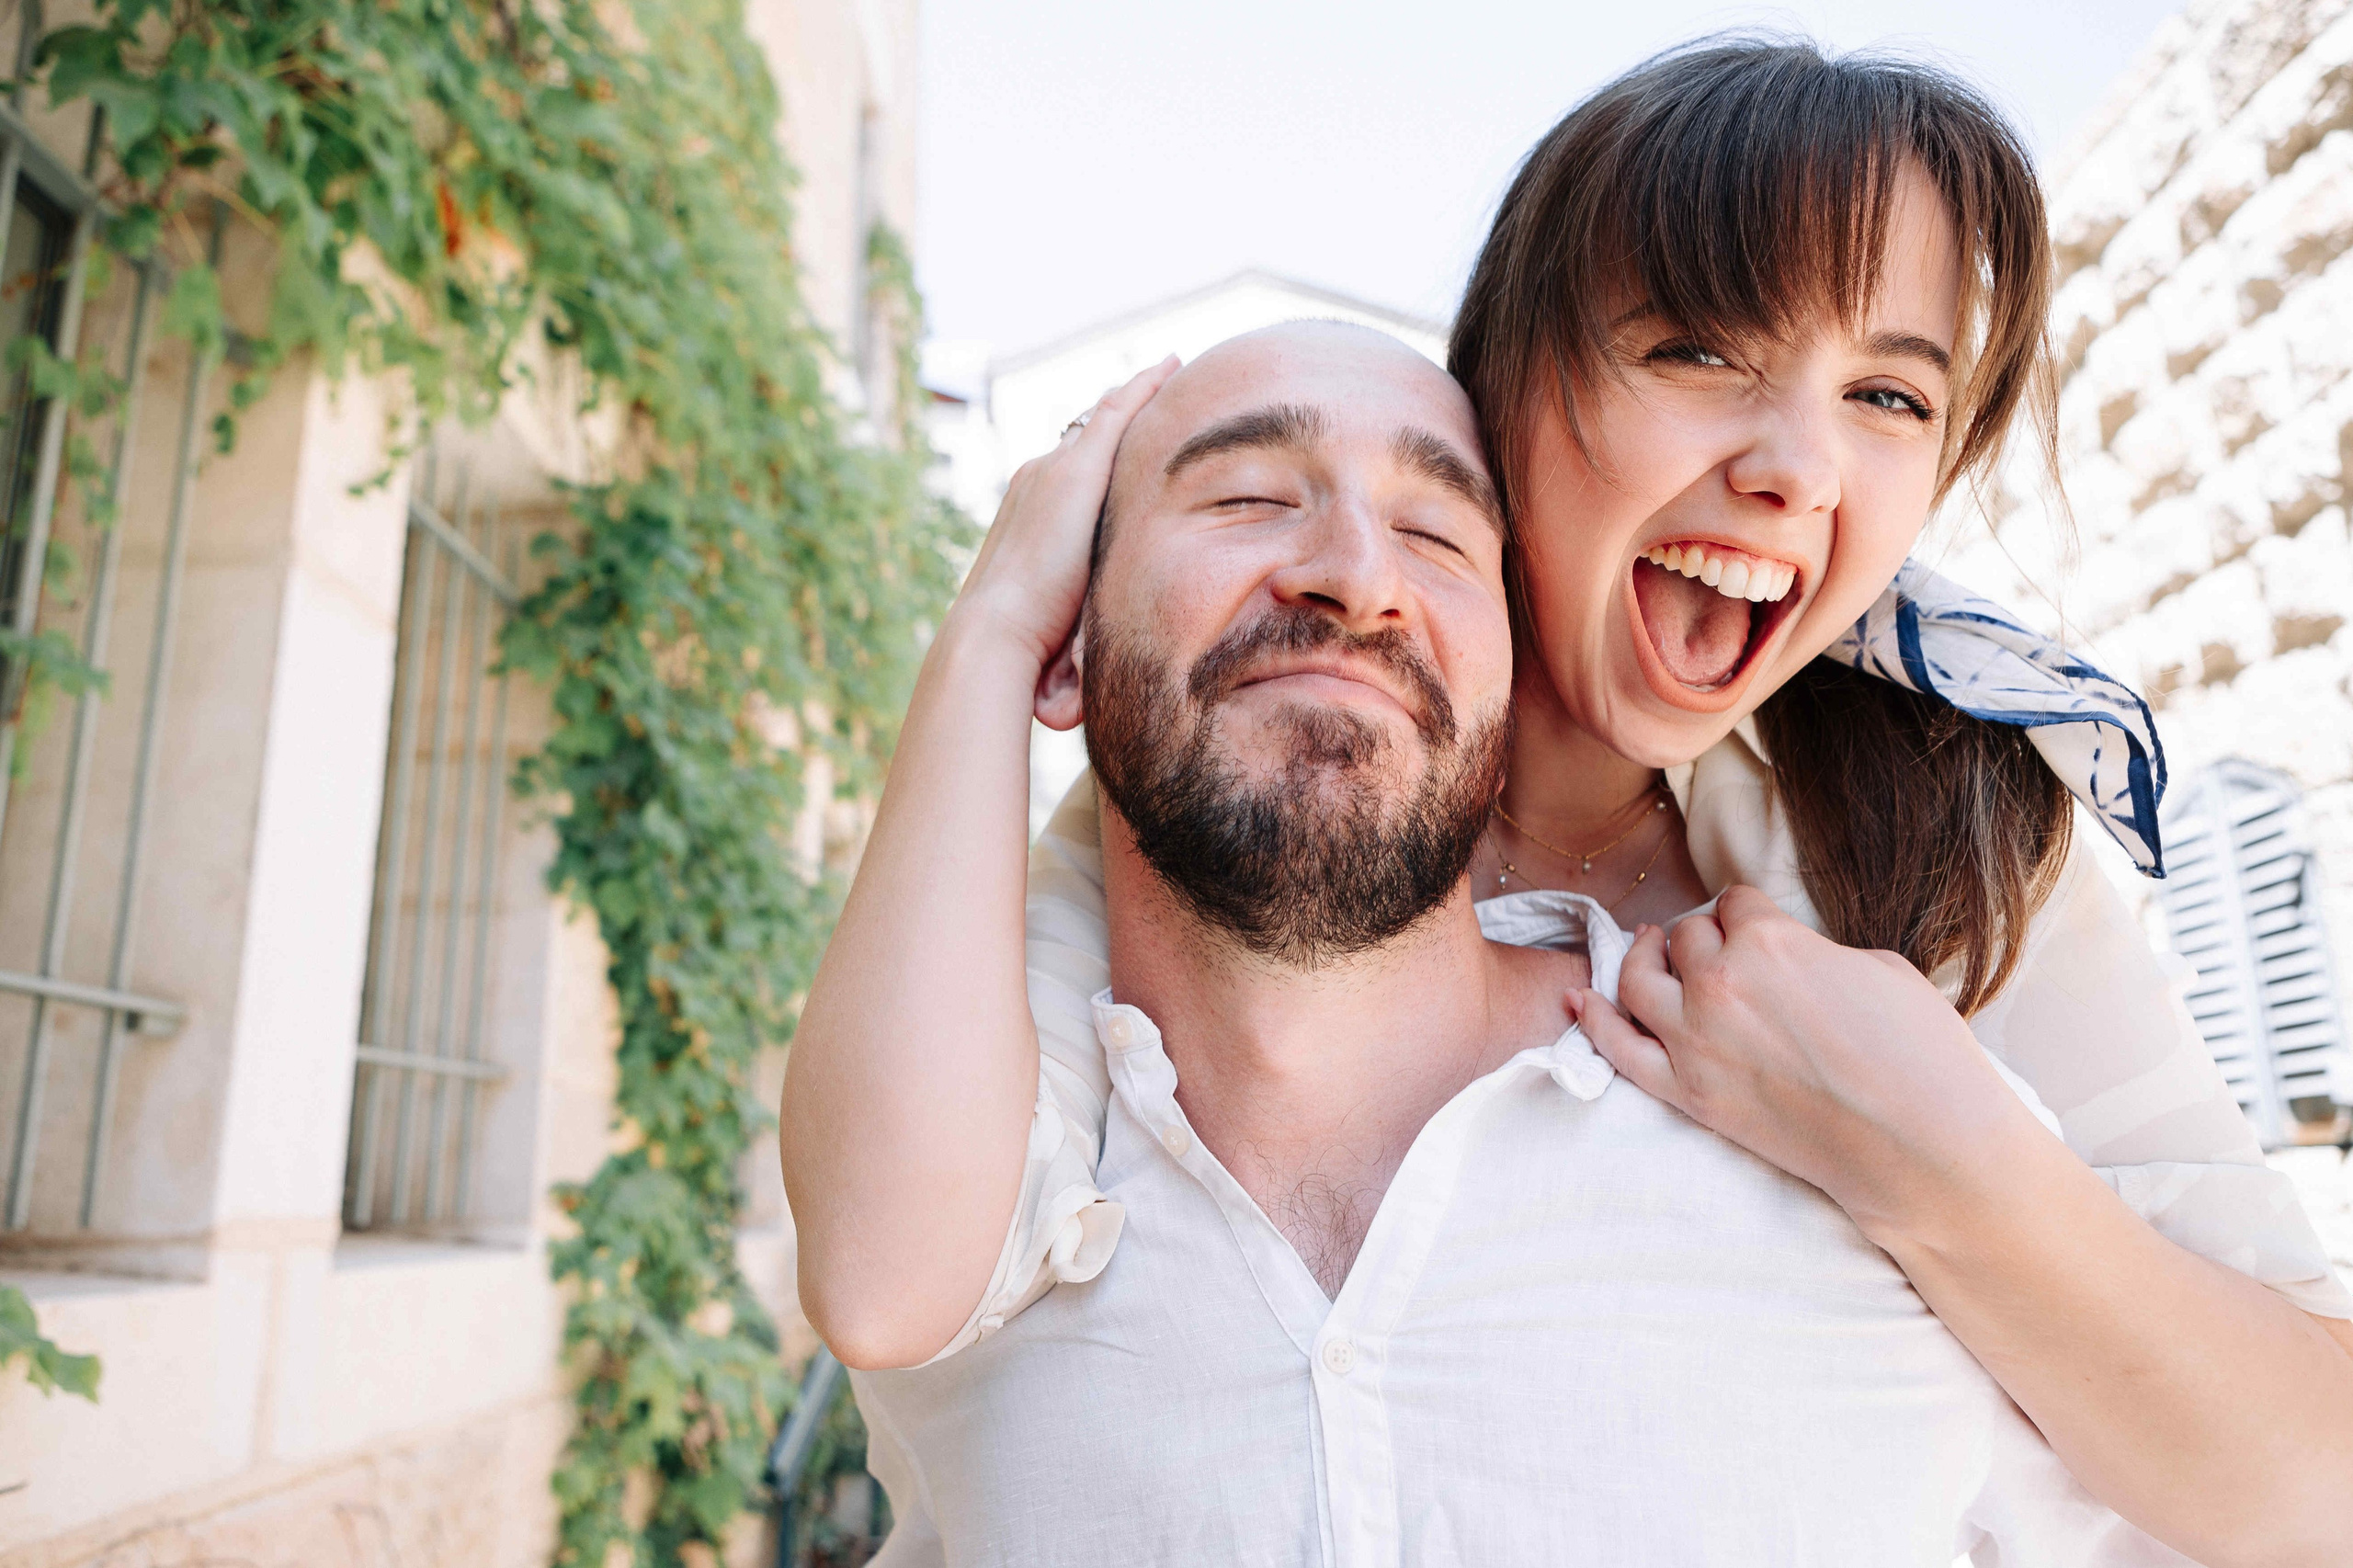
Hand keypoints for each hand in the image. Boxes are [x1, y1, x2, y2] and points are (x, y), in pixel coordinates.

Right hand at [952, 357, 1179, 679]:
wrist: (995, 631)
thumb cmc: (1021, 642)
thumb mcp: (1055, 617)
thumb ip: (1074, 611)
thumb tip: (1088, 656)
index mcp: (1029, 512)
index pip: (1068, 473)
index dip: (1094, 457)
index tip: (1118, 448)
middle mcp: (1037, 479)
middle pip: (1083, 438)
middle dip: (1115, 416)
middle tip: (1151, 389)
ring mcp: (1054, 470)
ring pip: (1100, 420)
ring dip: (1132, 396)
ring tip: (1167, 370)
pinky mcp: (1077, 469)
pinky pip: (1117, 413)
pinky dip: (1143, 388)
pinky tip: (1171, 367)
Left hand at [1569, 885, 2051, 1243]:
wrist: (1921, 1147)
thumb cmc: (1919, 1054)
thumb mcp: (1877, 966)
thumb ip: (1811, 950)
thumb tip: (1788, 955)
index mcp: (1768, 941)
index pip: (1734, 903)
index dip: (1748, 914)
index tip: (1755, 926)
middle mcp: (1719, 984)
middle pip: (1686, 937)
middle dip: (1703, 937)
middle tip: (1717, 949)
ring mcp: (1695, 1042)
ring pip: (1638, 979)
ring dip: (1643, 958)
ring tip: (1649, 951)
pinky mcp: (1688, 1094)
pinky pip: (1617, 1050)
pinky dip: (1593, 1020)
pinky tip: (1579, 999)